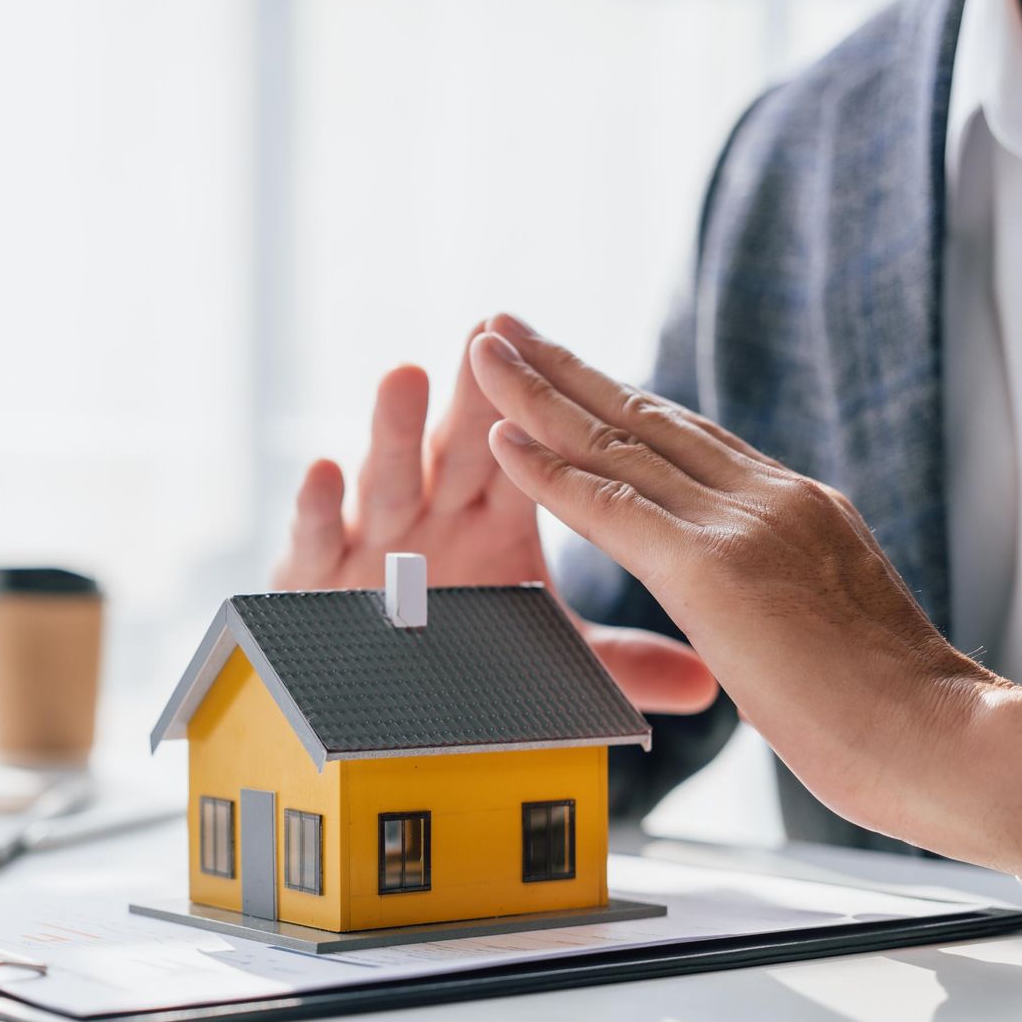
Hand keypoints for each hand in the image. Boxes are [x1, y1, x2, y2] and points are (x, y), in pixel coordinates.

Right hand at [274, 323, 718, 715]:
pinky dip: (315, 507)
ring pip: (386, 476)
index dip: (542, 408)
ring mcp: (372, 536)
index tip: (560, 352)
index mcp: (494, 511)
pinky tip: (322, 470)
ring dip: (394, 429)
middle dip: (471, 390)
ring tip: (404, 376)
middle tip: (487, 334)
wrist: (369, 688)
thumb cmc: (455, 641)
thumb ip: (616, 660)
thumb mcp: (540, 650)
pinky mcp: (315, 573)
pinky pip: (313, 536)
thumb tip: (708, 682)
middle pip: (459, 443)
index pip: (529, 451)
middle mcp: (432, 509)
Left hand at [471, 314, 1021, 874]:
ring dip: (537, 396)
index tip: (574, 370)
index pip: (691, 441)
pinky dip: (549, 472)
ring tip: (484, 348)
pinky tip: (501, 437)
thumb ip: (790, 597)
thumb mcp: (835, 628)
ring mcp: (741, 527)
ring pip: (618, 445)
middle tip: (504, 325)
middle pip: (645, 418)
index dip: (622, 402)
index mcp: (799, 509)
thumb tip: (771, 610)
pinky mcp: (713, 571)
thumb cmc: (900, 715)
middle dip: (567, 371)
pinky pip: (610, 509)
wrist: (947, 740)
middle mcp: (768, 499)